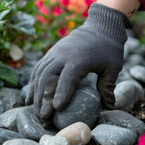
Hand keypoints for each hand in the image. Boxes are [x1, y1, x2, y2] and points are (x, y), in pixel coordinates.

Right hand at [26, 3, 130, 119]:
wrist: (100, 26)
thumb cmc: (109, 49)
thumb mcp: (113, 67)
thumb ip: (108, 87)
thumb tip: (109, 106)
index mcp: (79, 59)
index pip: (67, 78)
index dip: (61, 93)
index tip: (56, 109)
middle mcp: (62, 55)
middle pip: (47, 78)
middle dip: (43, 99)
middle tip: (43, 118)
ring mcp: (54, 53)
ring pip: (39, 74)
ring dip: (35, 94)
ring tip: (36, 113)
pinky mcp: (51, 53)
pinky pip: (38, 69)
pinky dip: (33, 84)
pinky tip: (31, 98)